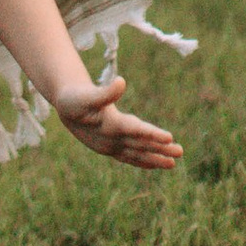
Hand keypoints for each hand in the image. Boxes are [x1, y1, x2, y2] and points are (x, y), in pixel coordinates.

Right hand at [54, 70, 181, 169]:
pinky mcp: (110, 148)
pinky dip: (143, 161)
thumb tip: (122, 82)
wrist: (64, 108)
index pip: (136, 131)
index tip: (170, 137)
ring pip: (138, 154)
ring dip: (156, 158)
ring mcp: (111, 146)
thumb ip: (105, 91)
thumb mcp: (88, 93)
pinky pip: (130, 157)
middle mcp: (112, 140)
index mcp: (109, 125)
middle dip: (161, 149)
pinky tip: (157, 163)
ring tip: (173, 163)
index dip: (152, 134)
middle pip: (141, 145)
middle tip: (181, 152)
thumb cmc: (76, 98)